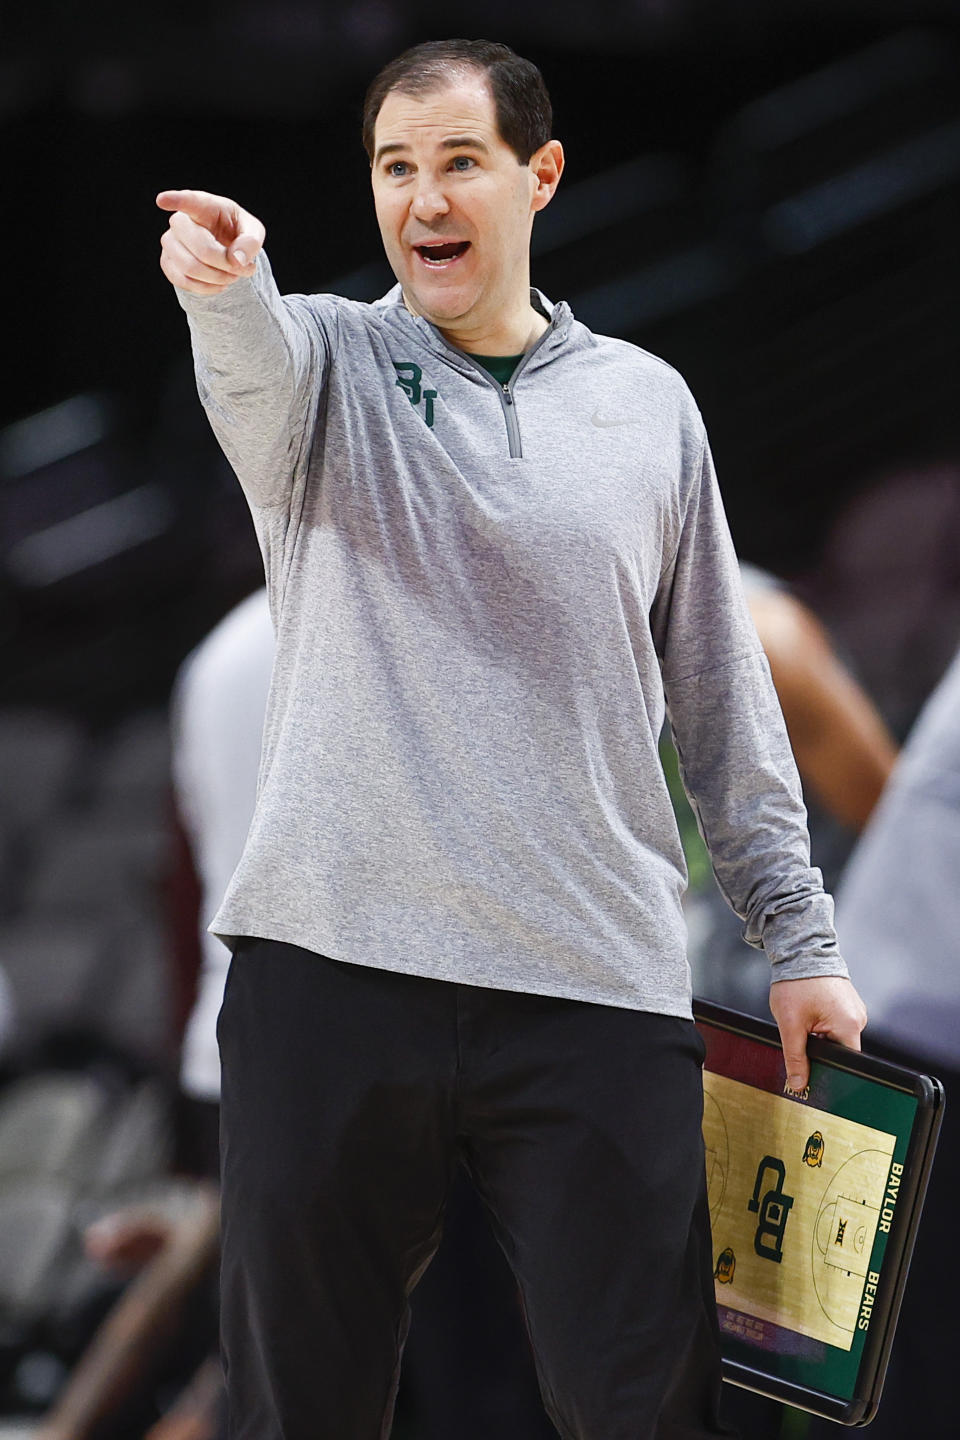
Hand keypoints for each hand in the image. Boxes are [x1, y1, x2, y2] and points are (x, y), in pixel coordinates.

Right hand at [156, 188, 265, 294]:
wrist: (226, 251)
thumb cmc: (237, 234)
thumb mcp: (254, 231)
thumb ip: (251, 241)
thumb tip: (236, 259)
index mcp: (204, 206)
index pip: (188, 201)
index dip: (175, 200)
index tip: (162, 200)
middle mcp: (181, 221)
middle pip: (201, 248)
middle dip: (225, 264)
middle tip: (241, 267)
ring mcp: (170, 241)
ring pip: (190, 267)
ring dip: (217, 278)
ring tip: (232, 275)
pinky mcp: (167, 262)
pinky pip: (182, 281)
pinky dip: (206, 288)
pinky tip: (218, 283)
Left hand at [769, 975, 867, 1092]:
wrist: (800, 951)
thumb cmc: (797, 981)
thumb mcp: (791, 1024)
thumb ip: (795, 1057)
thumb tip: (798, 1083)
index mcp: (849, 1025)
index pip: (846, 1062)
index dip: (828, 1069)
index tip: (812, 1070)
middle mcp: (858, 1018)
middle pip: (840, 1050)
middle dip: (819, 1048)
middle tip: (801, 1033)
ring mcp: (854, 1009)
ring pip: (835, 1037)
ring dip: (818, 1034)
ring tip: (804, 1017)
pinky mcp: (847, 1003)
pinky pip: (835, 1023)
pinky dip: (821, 1023)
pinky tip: (810, 1011)